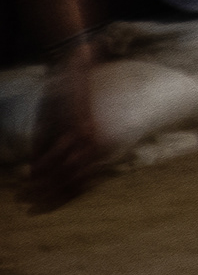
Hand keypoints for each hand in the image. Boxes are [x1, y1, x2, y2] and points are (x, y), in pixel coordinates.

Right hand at [23, 47, 107, 211]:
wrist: (75, 64)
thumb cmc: (63, 97)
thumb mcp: (51, 129)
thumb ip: (45, 151)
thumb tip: (33, 174)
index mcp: (90, 148)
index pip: (79, 184)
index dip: (58, 200)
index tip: (38, 210)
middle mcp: (93, 145)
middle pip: (76, 183)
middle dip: (51, 200)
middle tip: (31, 211)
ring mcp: (87, 134)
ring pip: (68, 171)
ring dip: (44, 186)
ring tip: (26, 197)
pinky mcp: (80, 123)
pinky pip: (63, 150)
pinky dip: (46, 164)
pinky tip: (31, 173)